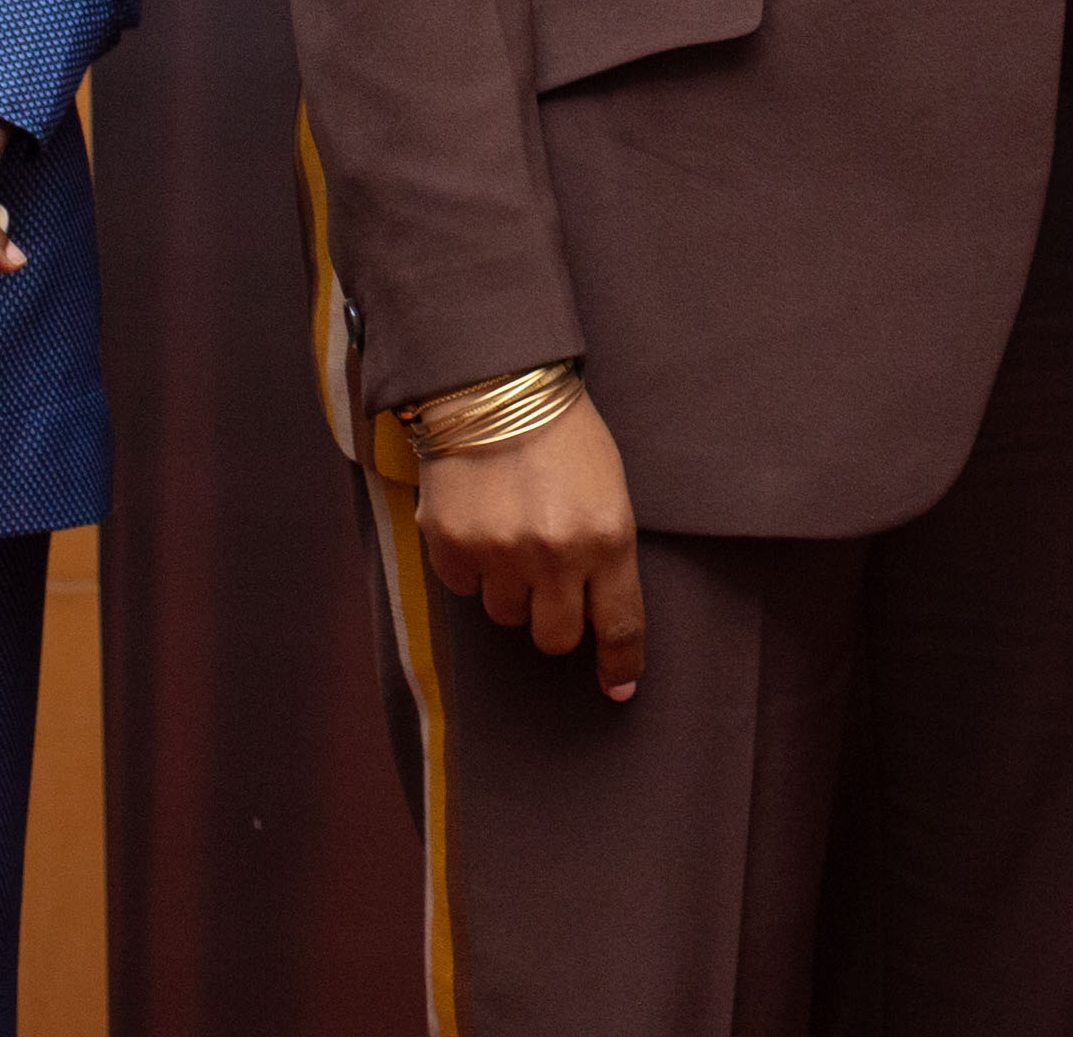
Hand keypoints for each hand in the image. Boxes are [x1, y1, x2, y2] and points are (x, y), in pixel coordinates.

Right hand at [415, 394, 644, 699]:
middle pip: (555, 637)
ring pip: (505, 615)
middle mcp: (554, 554)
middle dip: (555, 620)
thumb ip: (605, 549)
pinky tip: (480, 521)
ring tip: (512, 534)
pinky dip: (472, 566)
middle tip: (550, 584)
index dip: (621, 663)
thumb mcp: (609, 487)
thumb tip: (598, 610)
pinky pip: (464, 586)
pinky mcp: (451, 545)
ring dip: (511, 589)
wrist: (496, 384)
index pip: (618, 624)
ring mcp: (499, 553)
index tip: (619, 687)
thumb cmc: (565, 433)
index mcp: (607, 537)